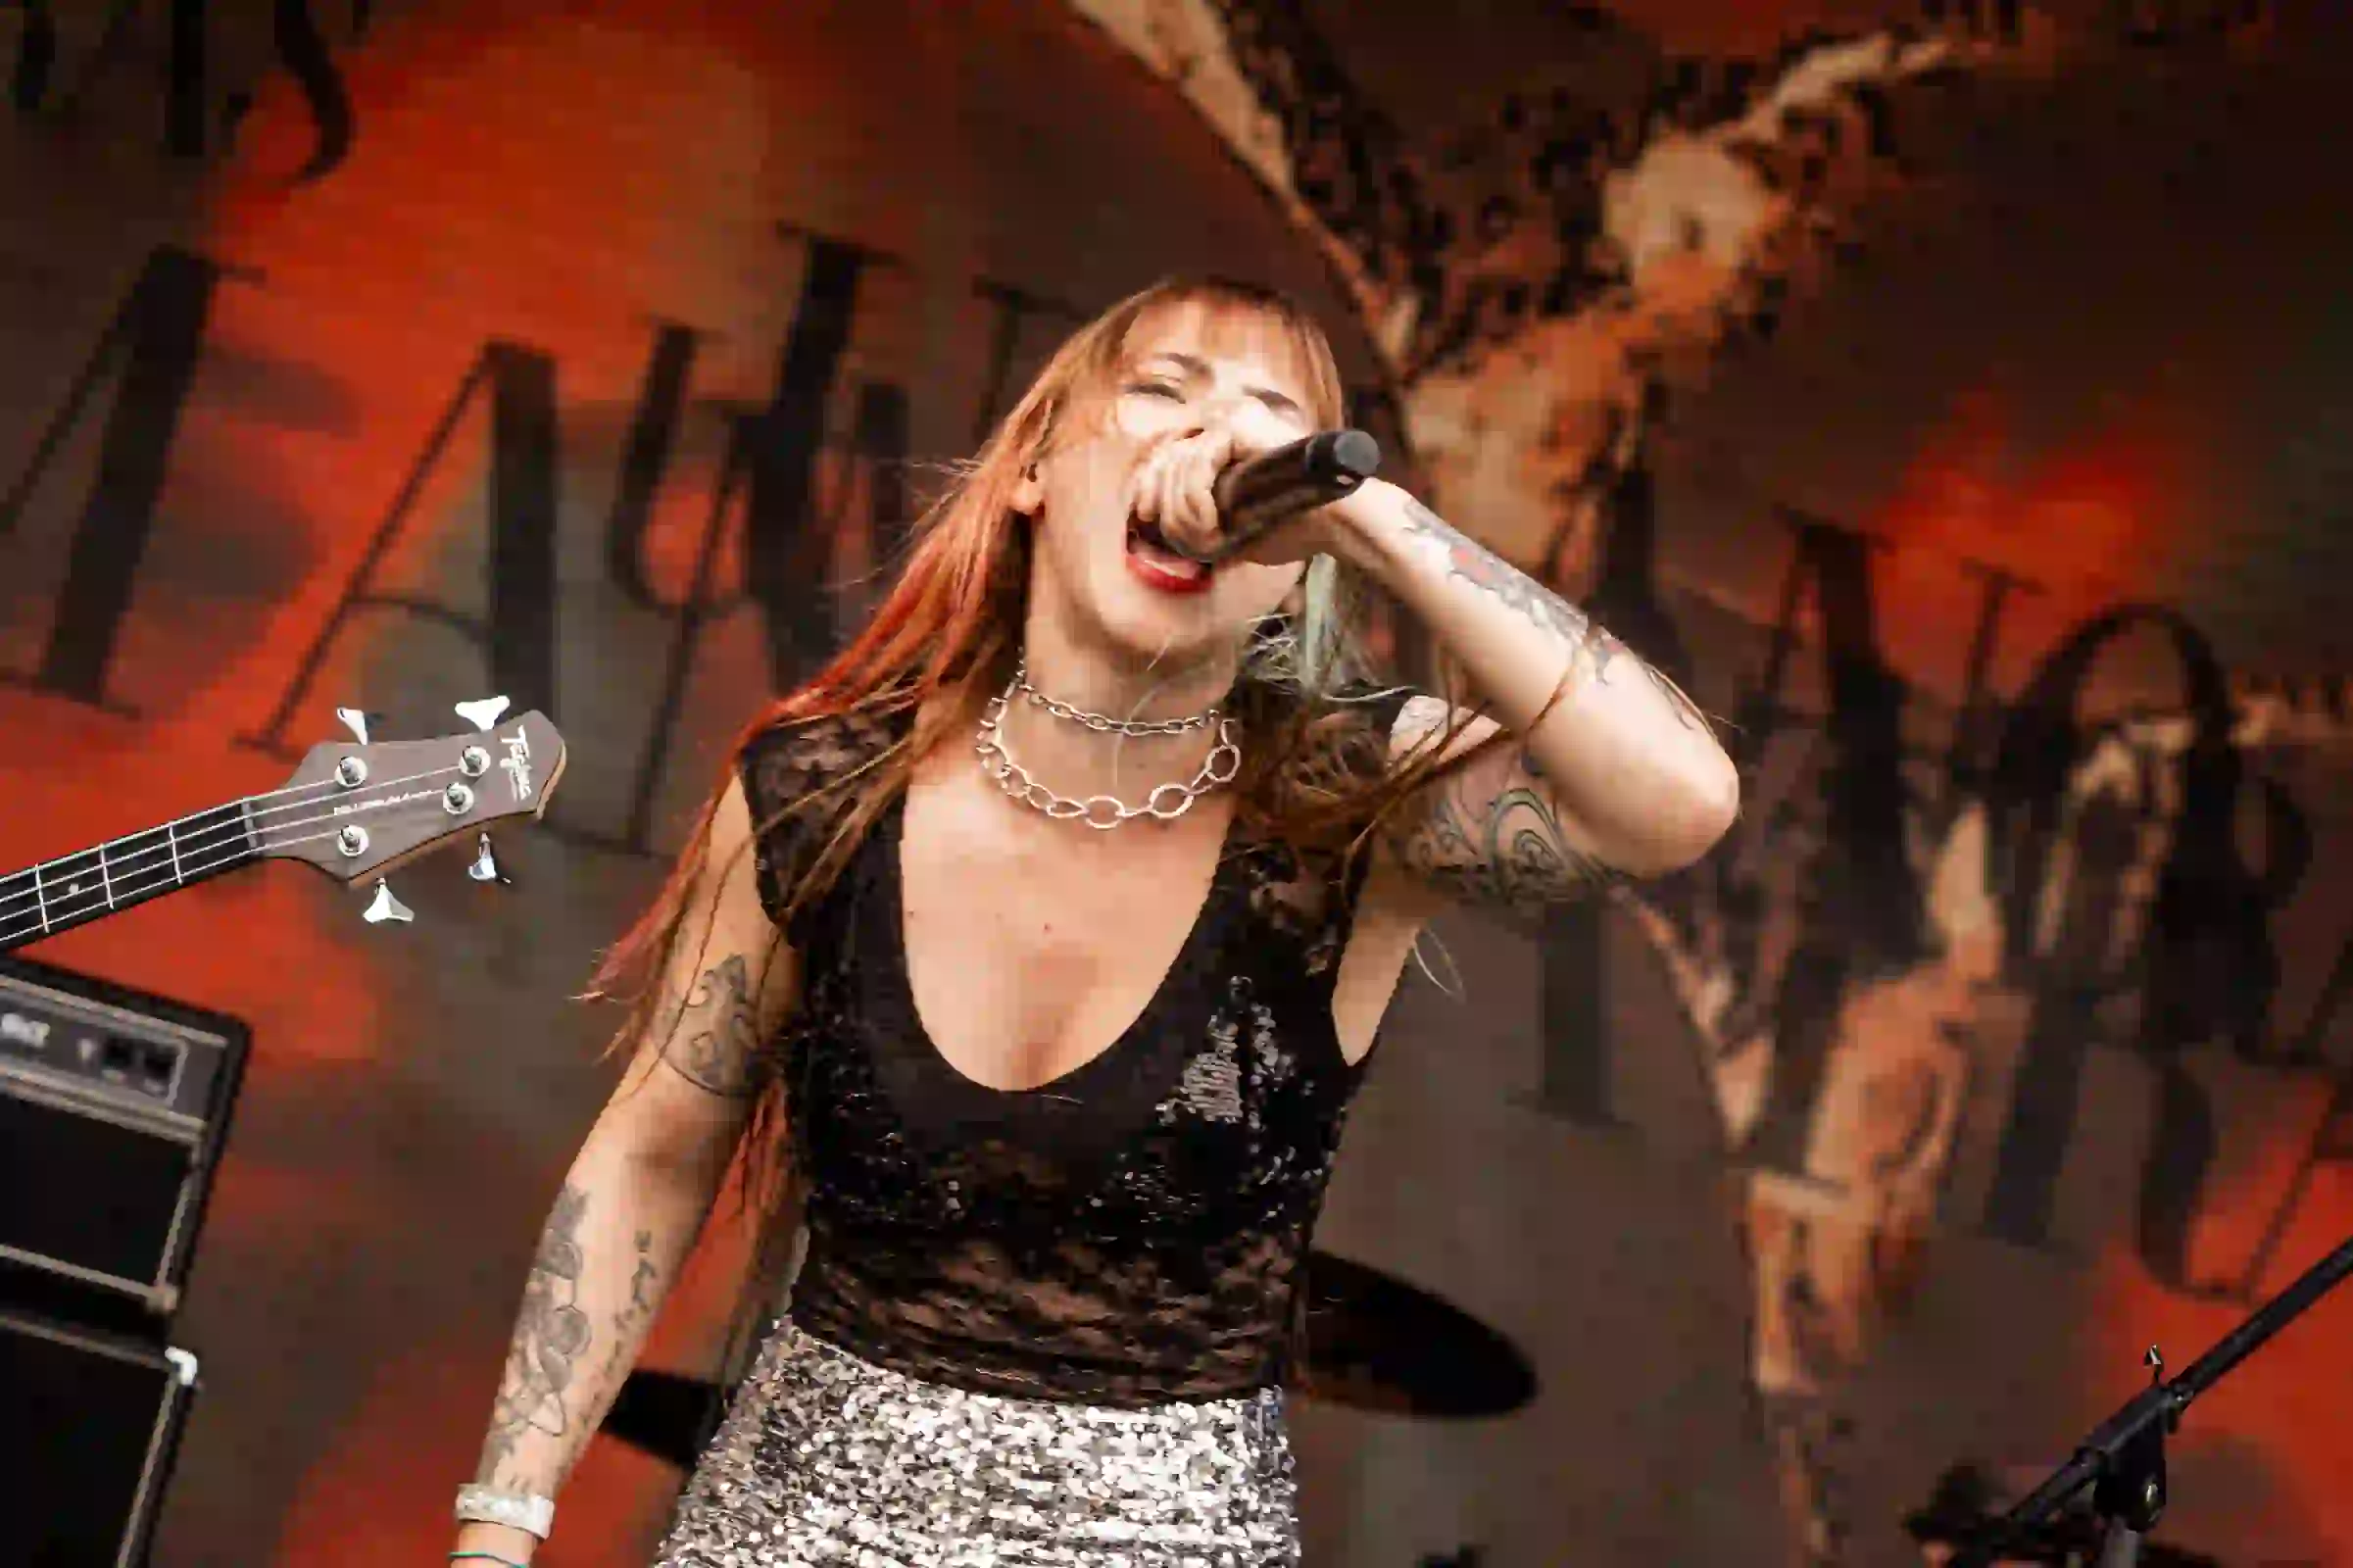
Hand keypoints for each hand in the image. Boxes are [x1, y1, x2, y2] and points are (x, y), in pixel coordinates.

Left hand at [1128, 400, 1349, 567]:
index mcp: (1221, 440)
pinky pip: (1197, 465)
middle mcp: (1221, 421)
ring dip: (1189, 515)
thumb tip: (1148, 517)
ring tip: (1216, 534)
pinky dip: (1200, 500)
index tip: (1145, 517)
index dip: (1146, 485)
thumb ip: (1192, 515)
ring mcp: (1230, 419)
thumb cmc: (1291, 526)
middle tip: (1195, 537)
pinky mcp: (1238, 426)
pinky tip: (1220, 520)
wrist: (1334, 521)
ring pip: (1176, 468)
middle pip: (1162, 461)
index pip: (1161, 454)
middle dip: (1168, 509)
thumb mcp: (1228, 524)